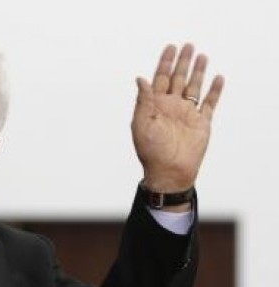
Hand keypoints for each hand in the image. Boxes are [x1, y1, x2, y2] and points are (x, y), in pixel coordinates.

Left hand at [131, 43, 223, 191]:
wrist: (169, 171)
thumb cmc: (151, 150)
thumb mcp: (142, 124)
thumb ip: (143, 101)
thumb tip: (140, 78)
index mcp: (155, 106)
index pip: (159, 79)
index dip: (164, 63)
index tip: (170, 47)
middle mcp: (171, 107)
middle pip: (178, 79)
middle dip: (182, 62)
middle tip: (188, 45)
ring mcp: (187, 113)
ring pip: (194, 87)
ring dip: (198, 72)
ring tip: (202, 55)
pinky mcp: (201, 122)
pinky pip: (210, 103)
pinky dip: (214, 90)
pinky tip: (217, 77)